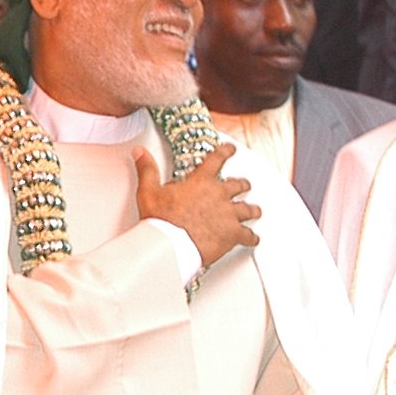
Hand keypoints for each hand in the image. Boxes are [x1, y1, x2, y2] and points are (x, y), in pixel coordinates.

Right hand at [134, 147, 258, 267]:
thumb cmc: (162, 220)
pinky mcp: (233, 234)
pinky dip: (251, 237)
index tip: (230, 149)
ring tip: (255, 210)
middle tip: (244, 184)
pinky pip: (248, 235)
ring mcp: (228, 215)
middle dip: (242, 184)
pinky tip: (253, 238)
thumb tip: (140, 153)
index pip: (217, 159)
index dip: (226, 152)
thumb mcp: (149, 191)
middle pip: (238, 185)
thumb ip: (147, 169)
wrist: (171, 245)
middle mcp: (219, 195)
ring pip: (248, 209)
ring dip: (252, 210)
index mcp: (201, 182)